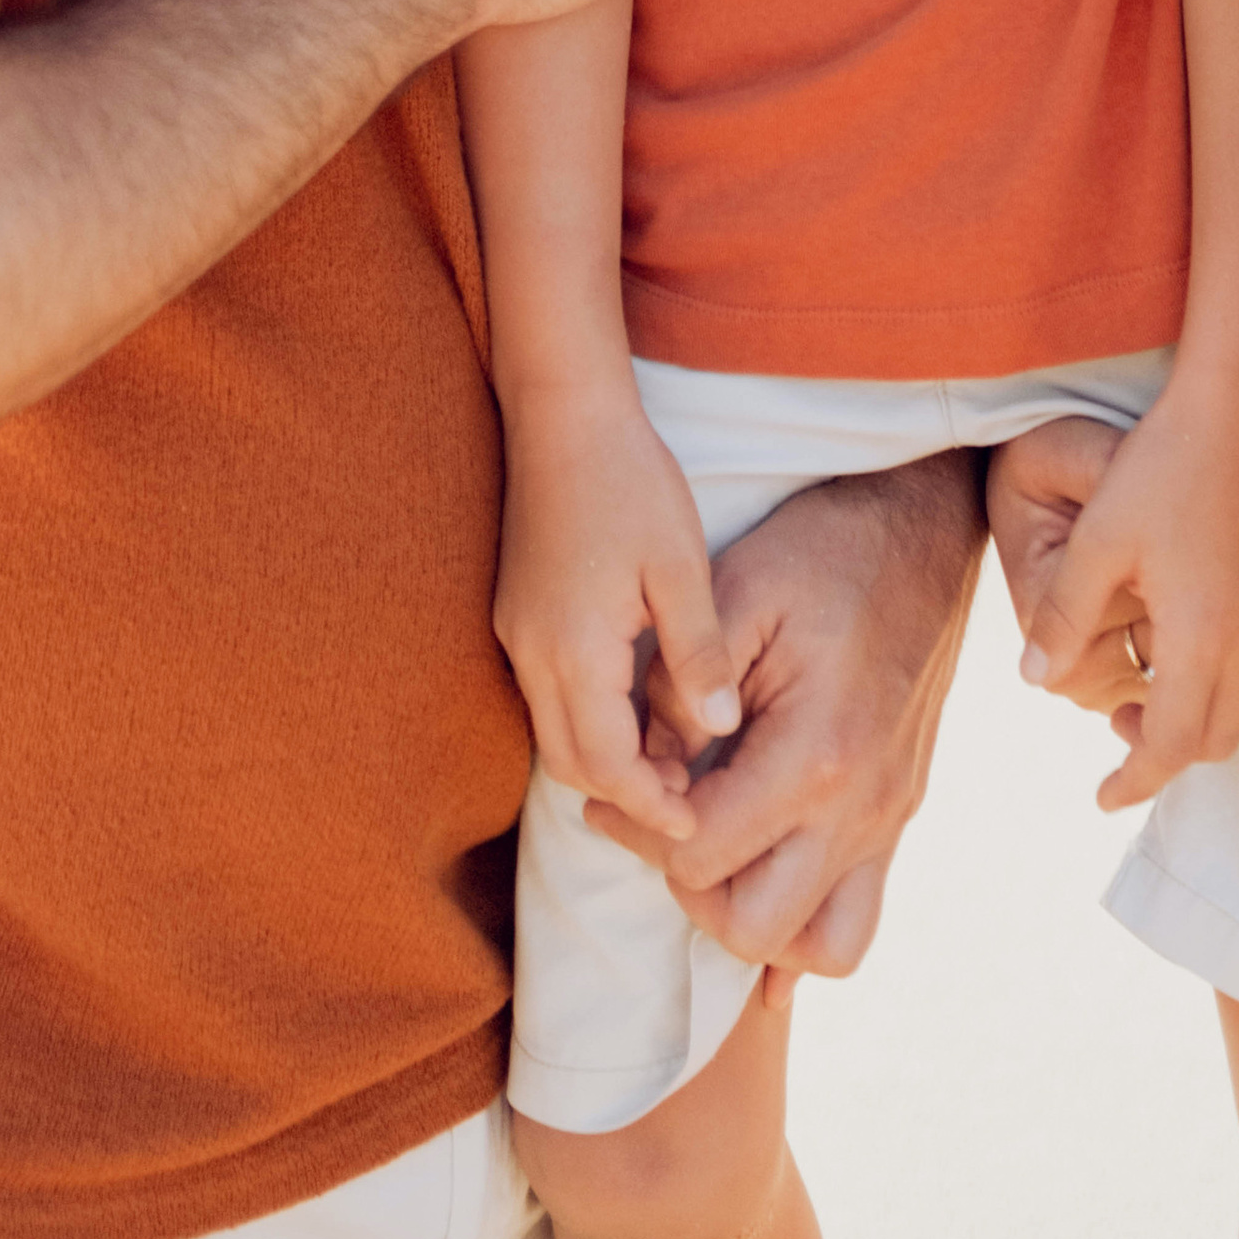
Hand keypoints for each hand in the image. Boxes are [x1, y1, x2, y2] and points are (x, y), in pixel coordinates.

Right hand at [493, 384, 741, 843]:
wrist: (564, 412)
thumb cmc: (630, 481)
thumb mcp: (681, 566)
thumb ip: (698, 653)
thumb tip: (720, 730)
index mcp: (573, 649)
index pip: (604, 765)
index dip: (649, 804)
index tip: (695, 825)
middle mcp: (532, 653)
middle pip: (570, 764)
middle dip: (624, 794)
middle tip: (687, 802)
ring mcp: (517, 633)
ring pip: (554, 732)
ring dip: (605, 758)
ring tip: (670, 761)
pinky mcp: (517, 614)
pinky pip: (547, 694)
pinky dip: (588, 719)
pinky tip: (636, 706)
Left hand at [584, 452, 983, 1005]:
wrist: (925, 530)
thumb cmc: (825, 552)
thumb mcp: (735, 586)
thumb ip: (679, 683)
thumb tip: (647, 763)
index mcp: (814, 753)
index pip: (699, 853)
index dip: (636, 830)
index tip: (608, 795)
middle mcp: (860, 806)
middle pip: (752, 926)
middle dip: (688, 890)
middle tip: (664, 826)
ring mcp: (889, 818)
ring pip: (819, 949)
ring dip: (754, 925)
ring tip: (716, 861)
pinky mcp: (900, 813)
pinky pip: (859, 919)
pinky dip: (807, 935)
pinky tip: (765, 904)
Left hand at [1015, 371, 1238, 814]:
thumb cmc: (1166, 464)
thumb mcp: (1098, 540)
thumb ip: (1065, 618)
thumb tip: (1034, 679)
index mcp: (1204, 641)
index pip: (1172, 748)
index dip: (1135, 779)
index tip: (1103, 795)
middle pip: (1219, 740)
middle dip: (1168, 749)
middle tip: (1122, 715)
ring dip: (1217, 720)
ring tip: (1171, 686)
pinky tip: (1219, 643)